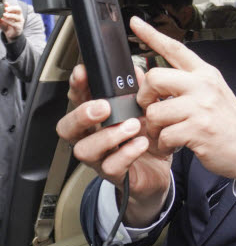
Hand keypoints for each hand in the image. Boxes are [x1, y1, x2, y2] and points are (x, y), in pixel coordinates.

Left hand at [0, 0, 24, 39]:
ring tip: (4, 15)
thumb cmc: (8, 25)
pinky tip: (3, 20)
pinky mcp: (18, 28)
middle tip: (5, 9)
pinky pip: (14, 24)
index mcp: (17, 13)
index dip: (11, 6)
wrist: (11, 34)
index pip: (16, 7)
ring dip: (10, 15)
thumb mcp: (4, 18)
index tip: (5, 4)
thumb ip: (4, 12)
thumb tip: (4, 5)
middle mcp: (20, 17)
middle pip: (19, 10)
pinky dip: (8, 22)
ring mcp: (20, 22)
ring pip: (17, 17)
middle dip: (12, 8)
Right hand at [56, 63, 172, 226]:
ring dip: (109, 135)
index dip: (76, 87)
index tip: (82, 73)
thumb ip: (138, 90)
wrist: (158, 169)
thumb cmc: (145, 136)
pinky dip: (127, 153)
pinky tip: (141, 143)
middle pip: (67, 128)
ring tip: (133, 125)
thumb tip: (134, 71)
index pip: (78, 100)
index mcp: (97, 118)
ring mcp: (99, 158)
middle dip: (81, 114)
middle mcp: (92, 138)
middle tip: (104, 106)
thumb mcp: (143, 109)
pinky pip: (111, 167)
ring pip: (85, 150)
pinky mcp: (114, 174)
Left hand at [131, 17, 235, 190]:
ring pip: (155, 111)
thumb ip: (186, 84)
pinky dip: (165, 145)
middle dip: (145, 97)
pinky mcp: (198, 129)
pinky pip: (164, 135)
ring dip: (155, 129)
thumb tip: (151, 79)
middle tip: (152, 109)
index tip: (134, 22)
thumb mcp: (212, 94)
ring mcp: (202, 106)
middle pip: (155, 77)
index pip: (175, 48)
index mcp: (206, 74)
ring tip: (167, 134)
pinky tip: (175, 146)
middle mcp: (204, 85)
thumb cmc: (228, 123)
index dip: (151, 35)